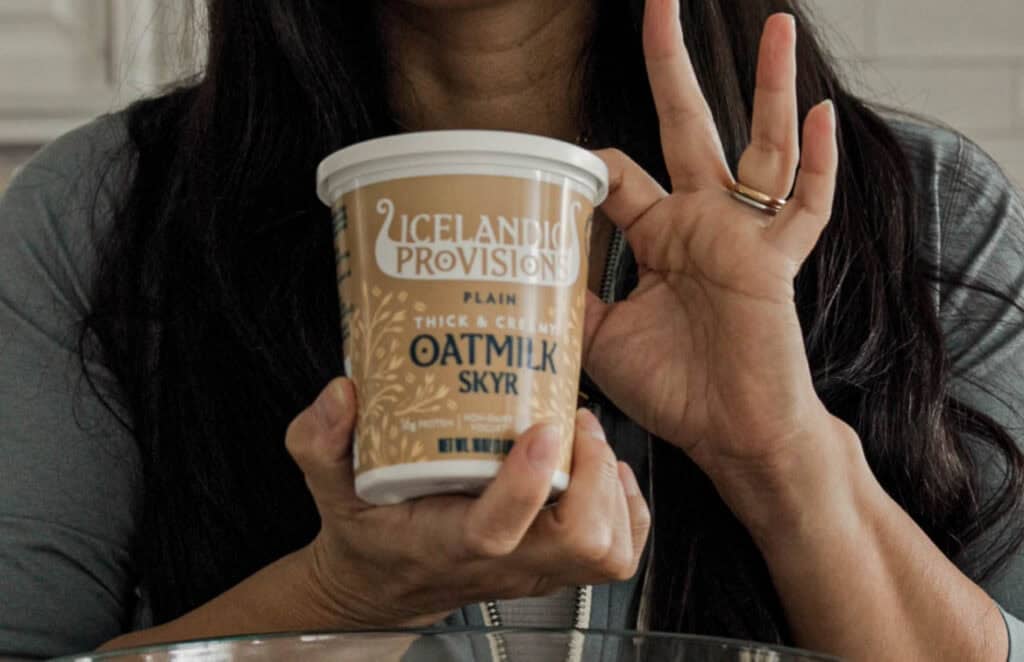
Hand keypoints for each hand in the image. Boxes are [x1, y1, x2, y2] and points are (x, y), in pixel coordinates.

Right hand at [285, 378, 649, 627]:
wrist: (385, 584)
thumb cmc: (369, 533)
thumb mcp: (328, 488)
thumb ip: (319, 441)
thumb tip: (341, 393)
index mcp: (448, 543)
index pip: (498, 531)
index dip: (527, 481)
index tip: (542, 425)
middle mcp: (505, 564)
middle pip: (579, 543)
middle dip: (593, 475)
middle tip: (577, 419)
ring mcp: (537, 571)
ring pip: (609, 551)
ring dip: (613, 490)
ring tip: (590, 438)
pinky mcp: (556, 568)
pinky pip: (619, 553)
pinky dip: (628, 509)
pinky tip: (607, 470)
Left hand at [583, 4, 847, 504]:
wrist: (728, 434)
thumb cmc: (670, 389)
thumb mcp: (598, 337)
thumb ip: (569, 294)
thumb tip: (521, 266)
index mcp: (656, 236)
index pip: (620, 175)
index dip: (588, 168)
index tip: (558, 172)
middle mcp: (699, 222)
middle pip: (684, 127)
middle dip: (671, 66)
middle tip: (661, 2)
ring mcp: (742, 235)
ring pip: (757, 147)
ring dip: (767, 87)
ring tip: (776, 25)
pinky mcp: (776, 261)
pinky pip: (804, 207)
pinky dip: (818, 165)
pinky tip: (822, 115)